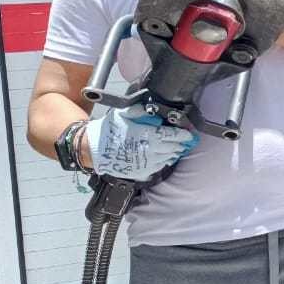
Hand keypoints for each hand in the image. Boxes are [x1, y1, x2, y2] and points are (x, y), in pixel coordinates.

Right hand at [84, 105, 198, 180]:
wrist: (93, 150)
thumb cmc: (110, 129)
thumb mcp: (124, 113)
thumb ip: (142, 111)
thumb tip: (156, 111)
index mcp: (148, 135)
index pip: (174, 135)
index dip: (184, 134)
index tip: (190, 133)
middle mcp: (151, 151)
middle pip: (175, 147)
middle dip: (181, 142)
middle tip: (186, 139)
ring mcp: (147, 163)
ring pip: (169, 158)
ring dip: (175, 151)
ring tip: (176, 146)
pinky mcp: (143, 172)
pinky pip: (161, 166)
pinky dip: (165, 160)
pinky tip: (164, 155)